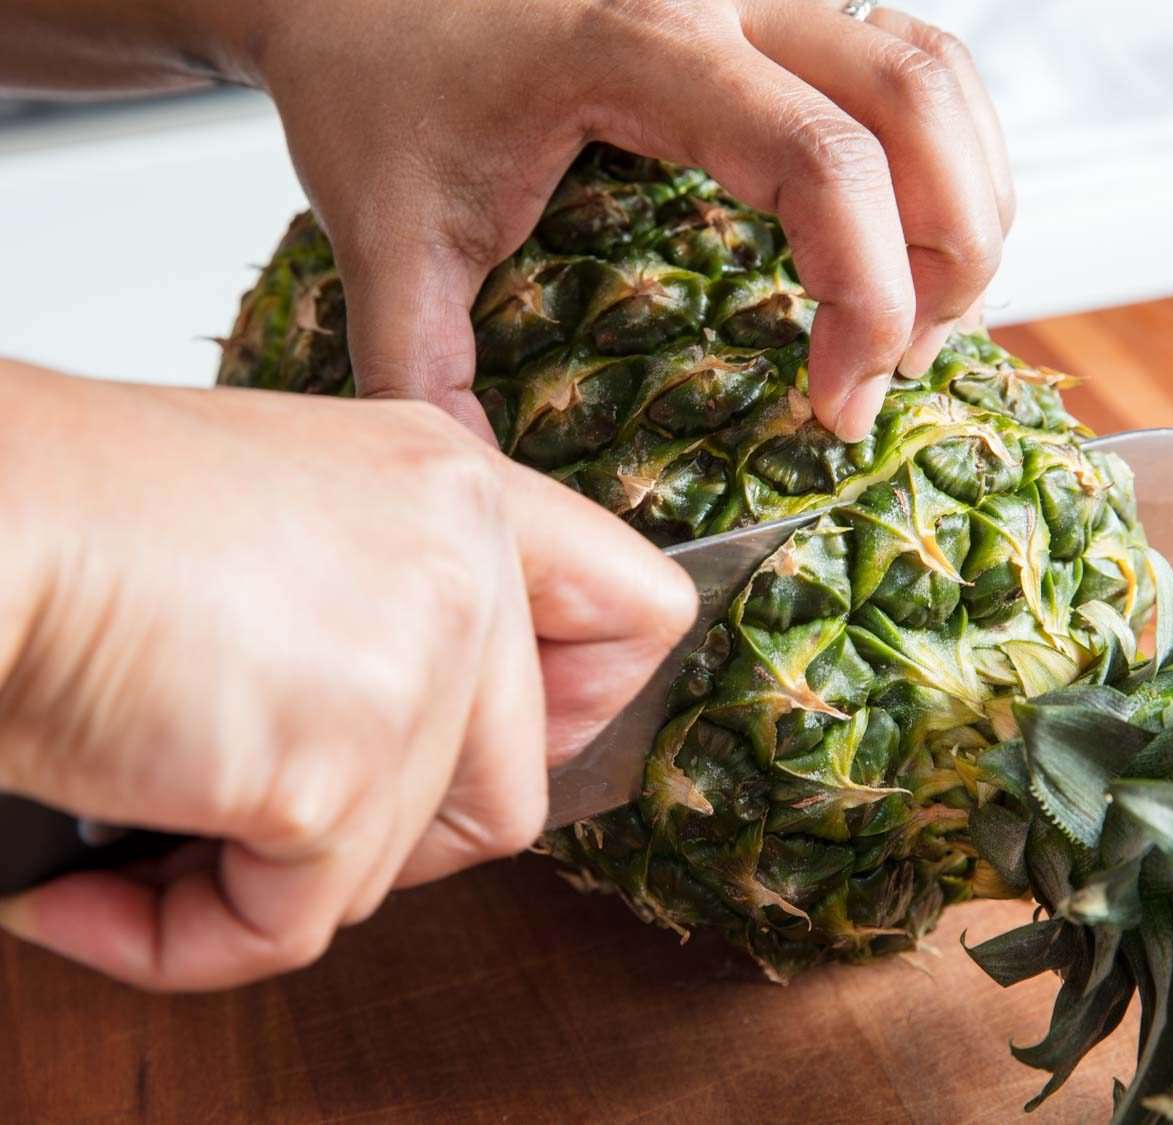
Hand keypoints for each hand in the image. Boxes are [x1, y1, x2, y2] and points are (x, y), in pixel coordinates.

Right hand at [0, 363, 694, 989]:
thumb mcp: (296, 514)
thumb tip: (443, 739)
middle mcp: (460, 564)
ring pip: (401, 865)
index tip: (527, 744)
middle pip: (513, 786)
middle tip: (267, 806)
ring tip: (154, 821)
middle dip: (391, 833)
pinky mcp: (330, 766)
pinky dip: (189, 937)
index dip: (593, 706)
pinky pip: (288, 926)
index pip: (637, 613)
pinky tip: (95, 891)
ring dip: (277, 876)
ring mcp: (411, 662)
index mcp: (456, 492)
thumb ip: (403, 600)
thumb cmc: (86, 520)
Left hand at [211, 0, 1013, 441]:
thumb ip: (428, 376)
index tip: (836, 403)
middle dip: (948, 256)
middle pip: (918, 103)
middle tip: (896, 365)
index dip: (867, 299)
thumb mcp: (389, 238)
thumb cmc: (373, 76)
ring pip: (934, 68)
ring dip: (966, 197)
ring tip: (922, 310)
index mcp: (639, 41)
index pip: (824, 165)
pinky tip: (905, 232)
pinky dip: (940, 151)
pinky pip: (905, 51)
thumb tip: (505, 507)